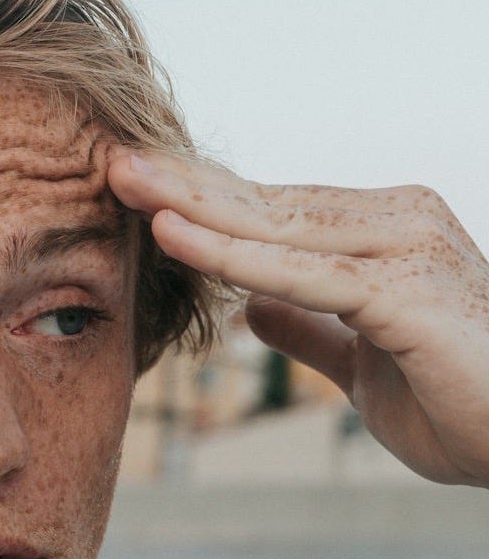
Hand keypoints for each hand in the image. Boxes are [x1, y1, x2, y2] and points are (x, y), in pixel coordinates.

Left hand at [108, 149, 488, 488]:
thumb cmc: (462, 400)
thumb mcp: (362, 363)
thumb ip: (310, 330)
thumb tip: (250, 309)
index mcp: (376, 236)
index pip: (270, 212)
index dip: (199, 199)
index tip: (133, 184)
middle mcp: (392, 223)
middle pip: (263, 202)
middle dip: (180, 183)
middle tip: (105, 158)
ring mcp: (403, 250)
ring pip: (273, 226)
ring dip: (190, 202)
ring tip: (120, 178)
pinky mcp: (406, 291)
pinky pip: (300, 272)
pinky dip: (231, 255)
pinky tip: (172, 235)